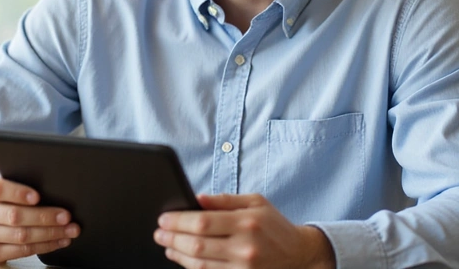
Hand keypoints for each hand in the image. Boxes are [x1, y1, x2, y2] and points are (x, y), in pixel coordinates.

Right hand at [0, 172, 79, 262]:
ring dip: (50, 234)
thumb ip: (21, 180)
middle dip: (45, 217)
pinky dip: (45, 246)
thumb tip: (55, 186)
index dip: (19, 193)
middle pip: (14, 216)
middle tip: (66, 216)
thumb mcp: (4, 181)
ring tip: (70, 230)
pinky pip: (22, 251)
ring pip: (21, 236)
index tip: (38, 196)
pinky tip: (59, 240)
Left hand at [154, 193, 334, 268]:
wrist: (300, 256)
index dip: (178, 221)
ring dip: (178, 254)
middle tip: (159, 233)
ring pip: (200, 264)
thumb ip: (224, 200)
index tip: (163, 218)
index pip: (203, 222)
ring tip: (166, 245)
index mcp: (247, 222)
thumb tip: (196, 198)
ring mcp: (243, 268)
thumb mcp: (255, 202)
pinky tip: (182, 258)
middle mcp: (245, 247)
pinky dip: (192, 267)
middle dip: (172, 238)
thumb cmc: (274, 226)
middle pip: (197, 244)